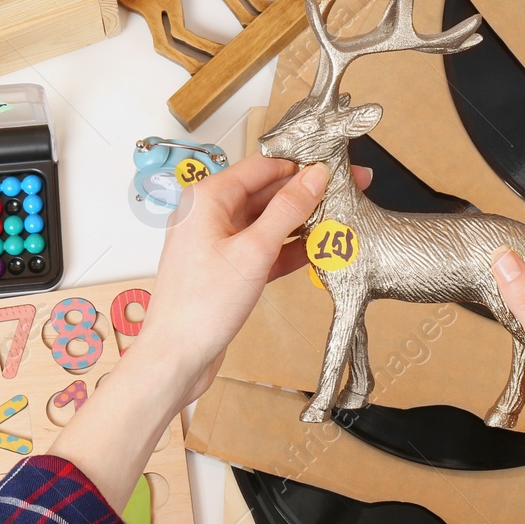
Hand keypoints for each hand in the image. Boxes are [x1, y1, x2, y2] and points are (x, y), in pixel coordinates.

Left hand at [47, 156, 370, 505]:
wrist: (176, 359)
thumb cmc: (200, 307)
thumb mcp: (254, 252)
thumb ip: (287, 210)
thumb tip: (315, 176)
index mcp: (207, 198)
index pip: (263, 167)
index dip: (301, 165)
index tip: (336, 166)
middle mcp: (210, 214)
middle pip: (267, 192)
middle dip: (307, 194)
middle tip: (348, 192)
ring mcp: (218, 242)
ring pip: (268, 221)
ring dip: (302, 222)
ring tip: (341, 219)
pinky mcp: (228, 268)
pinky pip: (264, 248)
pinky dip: (289, 248)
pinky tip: (319, 249)